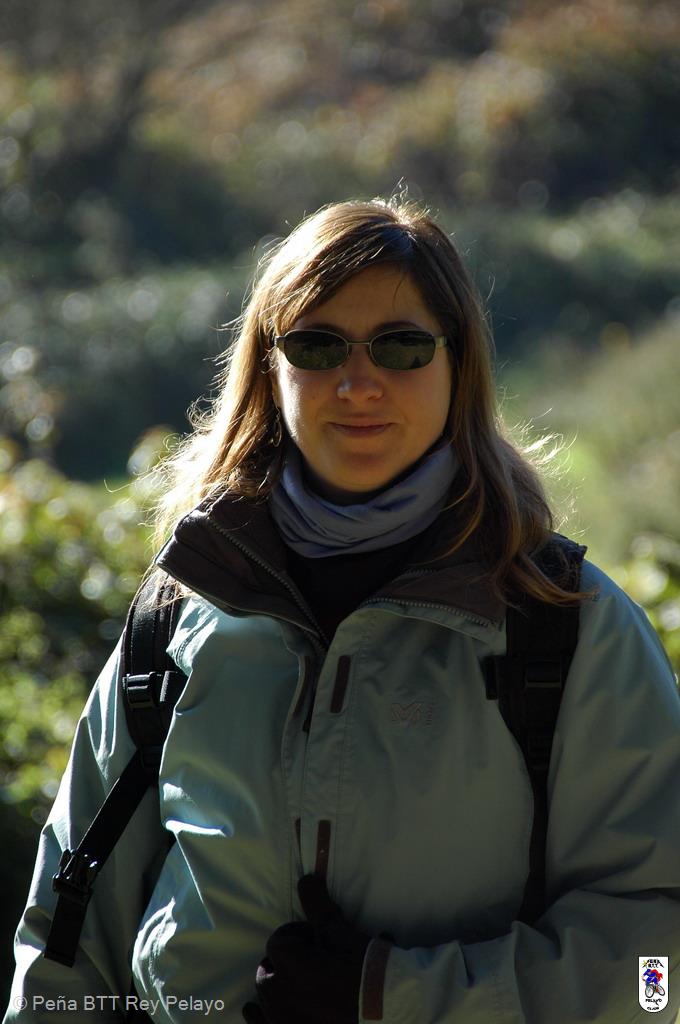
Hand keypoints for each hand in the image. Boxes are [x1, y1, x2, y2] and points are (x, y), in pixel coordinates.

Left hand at [242, 874, 369, 1023]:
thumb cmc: (364, 969)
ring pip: (266, 999)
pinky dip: (259, 1016)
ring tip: (296, 985)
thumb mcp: (341, 933)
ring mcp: (283, 1019)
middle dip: (284, 962)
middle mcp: (281, 995)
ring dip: (276, 987)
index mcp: (290, 965)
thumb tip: (306, 878)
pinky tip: (255, 1010)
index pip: (278, 942)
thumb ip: (318, 905)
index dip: (296, 936)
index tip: (314, 938)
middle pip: (267, 972)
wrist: (388, 1007)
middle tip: (308, 961)